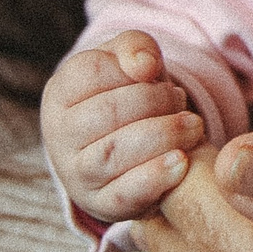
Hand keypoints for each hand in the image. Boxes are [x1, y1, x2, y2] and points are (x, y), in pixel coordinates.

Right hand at [40, 31, 208, 222]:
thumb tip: (144, 65)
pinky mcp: (100, 204)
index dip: (131, 69)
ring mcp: (76, 174)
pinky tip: (181, 162)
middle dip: (155, 102)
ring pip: (113, 154)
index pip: (91, 71)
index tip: (156, 73)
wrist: (126, 154)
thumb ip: (134, 47)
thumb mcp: (126, 62)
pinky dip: (155, 178)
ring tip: (193, 128)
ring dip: (162, 136)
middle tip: (181, 102)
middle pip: (107, 112)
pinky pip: (122, 195)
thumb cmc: (125, 97)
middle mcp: (59, 135)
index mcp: (60, 93)